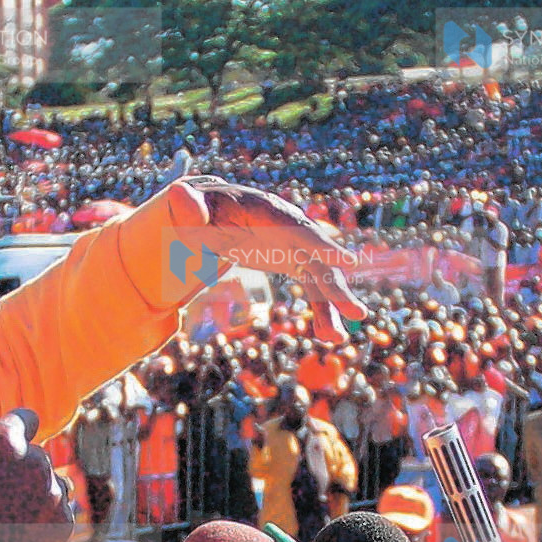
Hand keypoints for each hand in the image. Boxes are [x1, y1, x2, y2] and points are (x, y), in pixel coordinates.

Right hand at [0, 409, 72, 541]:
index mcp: (2, 442)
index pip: (24, 417)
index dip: (16, 427)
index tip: (12, 436)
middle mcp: (34, 462)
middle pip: (34, 455)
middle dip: (19, 468)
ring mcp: (53, 493)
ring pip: (50, 483)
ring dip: (35, 492)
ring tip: (8, 517)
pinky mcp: (64, 524)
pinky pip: (58, 511)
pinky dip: (44, 519)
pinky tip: (21, 534)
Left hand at [178, 178, 364, 340]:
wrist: (208, 212)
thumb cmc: (199, 207)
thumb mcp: (188, 204)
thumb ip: (187, 203)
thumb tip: (184, 201)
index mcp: (267, 212)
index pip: (297, 229)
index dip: (322, 246)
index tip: (348, 263)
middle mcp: (289, 228)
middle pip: (318, 259)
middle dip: (337, 287)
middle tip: (358, 314)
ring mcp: (294, 246)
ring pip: (320, 279)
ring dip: (332, 308)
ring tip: (338, 339)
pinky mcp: (293, 261)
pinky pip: (313, 289)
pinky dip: (322, 311)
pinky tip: (328, 336)